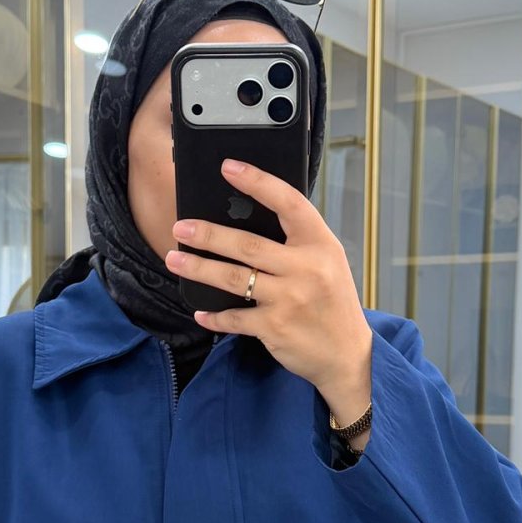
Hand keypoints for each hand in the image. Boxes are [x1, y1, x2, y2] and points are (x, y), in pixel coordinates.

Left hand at [165, 157, 372, 392]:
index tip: (229, 168)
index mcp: (320, 244)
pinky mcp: (275, 327)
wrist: (347, 354)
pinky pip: (234, 317)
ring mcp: (289, 299)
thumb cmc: (332, 302)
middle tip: (180, 227)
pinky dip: (214, 315)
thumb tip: (246, 220)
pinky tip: (200, 311)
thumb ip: (297, 242)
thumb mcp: (327, 263)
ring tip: (174, 259)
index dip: (258, 182)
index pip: (288, 203)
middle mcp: (306, 269)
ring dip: (199, 267)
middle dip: (208, 234)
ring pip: (234, 278)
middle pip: (247, 244)